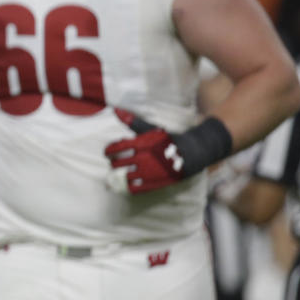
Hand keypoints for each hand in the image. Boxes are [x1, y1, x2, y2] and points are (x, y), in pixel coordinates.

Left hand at [104, 108, 232, 193]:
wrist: (191, 153)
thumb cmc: (168, 139)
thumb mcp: (151, 129)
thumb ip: (132, 122)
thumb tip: (115, 111)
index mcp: (142, 144)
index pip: (117, 148)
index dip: (108, 151)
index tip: (107, 152)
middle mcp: (144, 158)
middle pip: (118, 164)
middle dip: (113, 163)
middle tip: (113, 162)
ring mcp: (150, 172)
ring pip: (125, 177)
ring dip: (119, 175)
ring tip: (118, 173)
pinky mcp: (156, 183)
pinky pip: (136, 188)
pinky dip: (128, 187)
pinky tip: (127, 184)